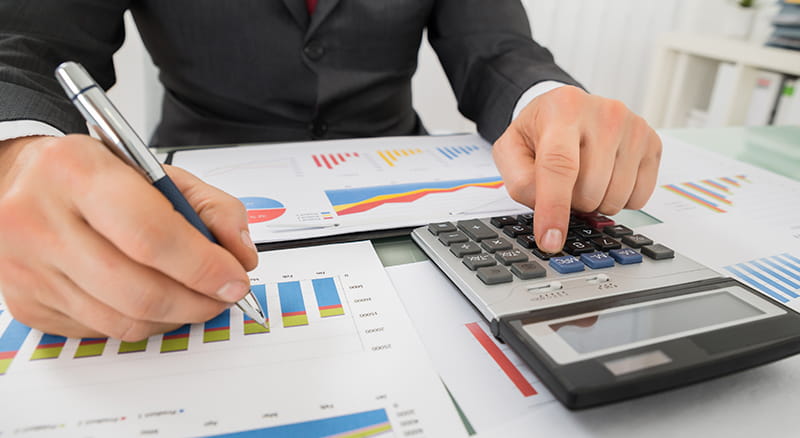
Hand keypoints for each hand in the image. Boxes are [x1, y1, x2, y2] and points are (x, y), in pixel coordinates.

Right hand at [0, 135, 257, 340]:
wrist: (17, 181)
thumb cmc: (92, 175)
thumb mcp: (155, 170)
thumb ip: (211, 206)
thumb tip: (240, 255)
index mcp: (76, 171)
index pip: (151, 235)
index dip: (204, 266)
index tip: (235, 278)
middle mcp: (40, 220)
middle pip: (139, 289)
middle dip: (198, 301)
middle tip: (223, 295)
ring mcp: (27, 267)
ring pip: (123, 319)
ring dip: (175, 317)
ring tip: (195, 298)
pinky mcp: (27, 303)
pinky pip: (102, 330)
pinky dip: (141, 321)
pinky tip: (151, 299)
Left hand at [493, 86, 661, 252]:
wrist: (567, 108)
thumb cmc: (540, 131)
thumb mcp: (511, 150)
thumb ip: (520, 182)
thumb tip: (547, 214)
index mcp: (563, 109)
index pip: (559, 166)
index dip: (554, 208)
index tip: (550, 240)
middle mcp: (603, 113)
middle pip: (588, 190)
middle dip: (571, 202)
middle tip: (563, 183)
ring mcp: (633, 127)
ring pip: (615, 198)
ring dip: (595, 202)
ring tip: (584, 177)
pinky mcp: (652, 143)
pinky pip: (638, 198)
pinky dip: (619, 200)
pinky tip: (607, 177)